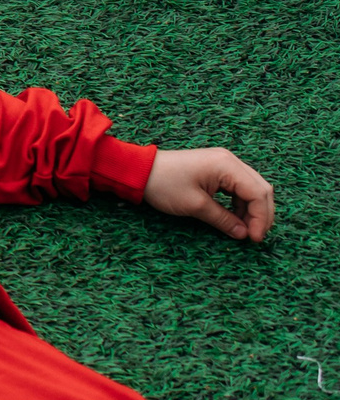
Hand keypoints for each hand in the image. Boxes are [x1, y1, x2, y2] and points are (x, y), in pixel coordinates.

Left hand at [145, 147, 274, 242]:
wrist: (138, 170)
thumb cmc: (164, 184)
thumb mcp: (195, 206)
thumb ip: (223, 220)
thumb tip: (244, 234)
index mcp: (226, 165)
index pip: (258, 193)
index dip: (261, 218)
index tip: (254, 238)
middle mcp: (229, 160)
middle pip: (261, 189)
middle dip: (261, 214)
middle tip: (254, 237)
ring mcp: (224, 163)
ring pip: (252, 189)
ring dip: (252, 210)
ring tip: (244, 231)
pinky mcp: (217, 169)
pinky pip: (239, 187)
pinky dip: (241, 204)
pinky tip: (236, 219)